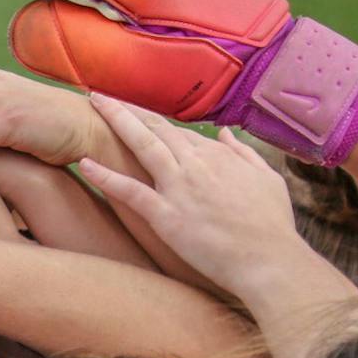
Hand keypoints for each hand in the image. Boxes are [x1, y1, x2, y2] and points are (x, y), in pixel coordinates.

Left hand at [76, 94, 310, 297]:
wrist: (270, 261)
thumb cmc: (273, 225)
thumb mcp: (266, 179)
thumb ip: (244, 153)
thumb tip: (226, 133)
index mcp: (219, 156)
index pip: (179, 132)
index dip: (154, 121)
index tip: (135, 113)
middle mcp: (196, 165)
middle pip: (156, 129)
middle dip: (127, 110)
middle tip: (101, 96)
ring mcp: (180, 188)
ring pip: (142, 146)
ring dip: (116, 122)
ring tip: (93, 105)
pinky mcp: (167, 216)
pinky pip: (130, 191)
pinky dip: (106, 176)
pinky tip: (85, 163)